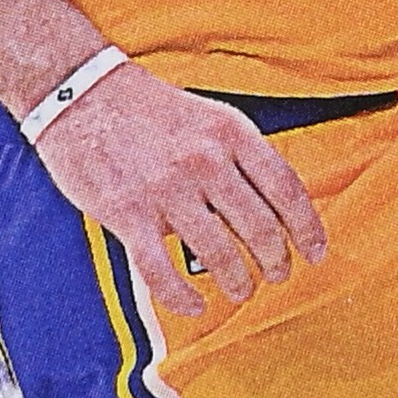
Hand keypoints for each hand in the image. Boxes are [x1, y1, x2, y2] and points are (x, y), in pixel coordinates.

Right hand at [35, 61, 327, 318]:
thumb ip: (238, 156)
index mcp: (229, 132)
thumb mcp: (207, 116)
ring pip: (218, 254)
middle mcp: (205, 161)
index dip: (307, 228)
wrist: (82, 92)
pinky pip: (161, 271)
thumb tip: (272, 204)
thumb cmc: (148, 109)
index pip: (285, 188)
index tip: (315, 253)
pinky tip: (194, 304)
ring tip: (241, 290)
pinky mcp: (128, 213)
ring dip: (237, 281)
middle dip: (275, 261)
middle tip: (277, 276)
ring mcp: (166, 189)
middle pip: (259, 227)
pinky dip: (182, 297)